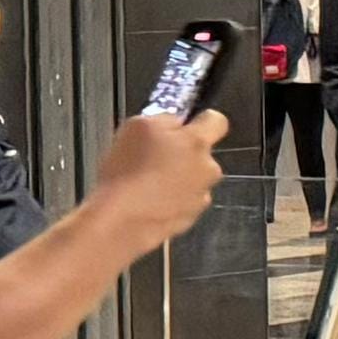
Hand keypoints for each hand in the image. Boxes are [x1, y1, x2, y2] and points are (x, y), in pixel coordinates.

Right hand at [91, 109, 228, 249]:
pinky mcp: (189, 219)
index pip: (217, 121)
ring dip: (176, 179)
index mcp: (197, 142)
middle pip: (203, 154)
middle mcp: (207, 169)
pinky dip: (170, 201)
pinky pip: (183, 203)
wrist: (120, 220)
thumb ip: (164, 118)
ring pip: (193, 180)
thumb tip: (174, 121)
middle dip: (183, 153)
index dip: (201, 120)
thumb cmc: (127, 171)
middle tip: (154, 156)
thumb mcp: (138, 126)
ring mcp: (200, 197)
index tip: (185, 124)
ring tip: (146, 182)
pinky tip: (147, 200)